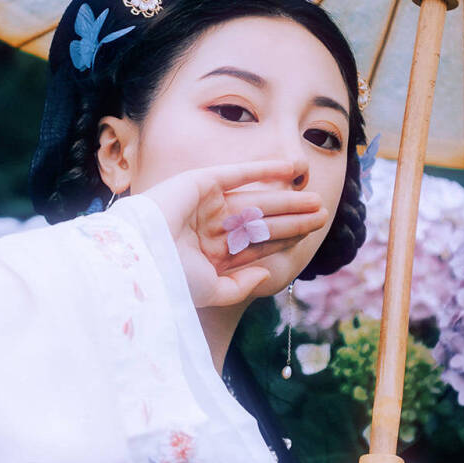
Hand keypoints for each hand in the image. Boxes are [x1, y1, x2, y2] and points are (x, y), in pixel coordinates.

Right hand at [144, 158, 328, 312]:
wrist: (141, 256)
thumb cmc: (171, 278)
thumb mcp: (211, 292)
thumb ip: (239, 286)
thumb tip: (266, 276)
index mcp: (213, 256)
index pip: (257, 246)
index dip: (285, 239)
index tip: (310, 236)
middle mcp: (212, 229)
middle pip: (262, 222)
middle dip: (292, 218)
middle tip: (322, 214)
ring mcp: (208, 204)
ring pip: (257, 200)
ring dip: (287, 198)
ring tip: (315, 199)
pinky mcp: (203, 182)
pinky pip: (241, 174)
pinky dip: (266, 169)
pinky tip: (291, 169)